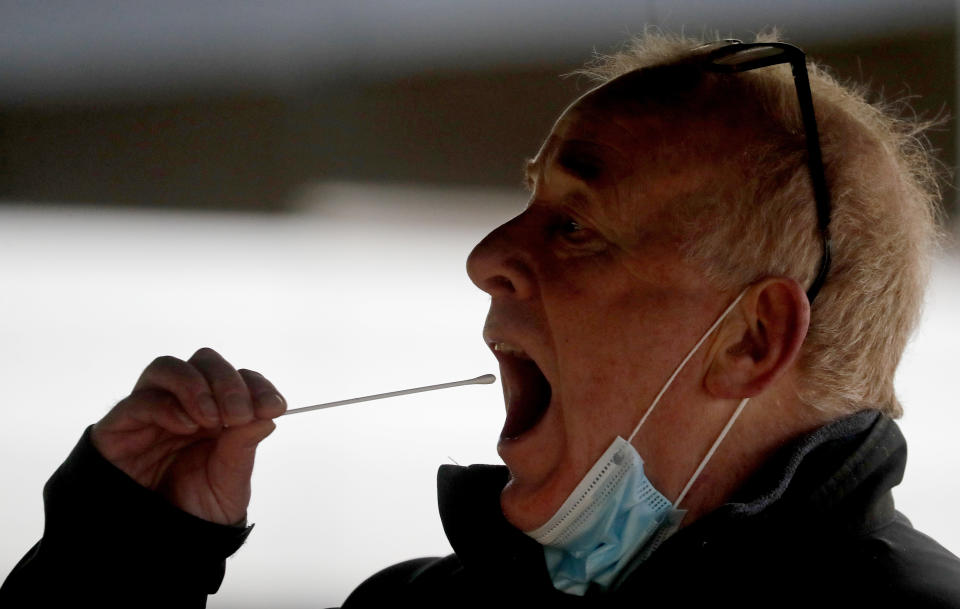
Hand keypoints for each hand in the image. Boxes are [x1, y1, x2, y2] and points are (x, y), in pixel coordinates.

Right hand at [91, 348, 285, 524]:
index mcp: (218, 415)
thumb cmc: (196, 511)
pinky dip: (167, 406)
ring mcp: (152, 413)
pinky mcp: (120, 427)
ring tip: (210, 419)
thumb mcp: (230, 483)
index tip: (273, 407)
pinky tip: (186, 427)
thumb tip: (267, 415)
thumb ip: (243, 447)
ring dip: (196, 386)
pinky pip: (138, 400)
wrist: (160, 545)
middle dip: (227, 381)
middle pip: (205, 362)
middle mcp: (186, 406)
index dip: (257, 386)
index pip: (239, 379)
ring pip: (168, 368)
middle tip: (238, 414)